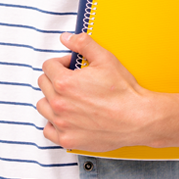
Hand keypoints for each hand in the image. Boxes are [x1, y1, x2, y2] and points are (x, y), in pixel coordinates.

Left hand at [37, 32, 154, 151]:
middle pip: (44, 84)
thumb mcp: (104, 58)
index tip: (71, 66)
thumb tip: (67, 38)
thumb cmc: (123, 92)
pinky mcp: (68, 140)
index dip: (61, 62)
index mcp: (65, 83)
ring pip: (43, 106)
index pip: (48, 66)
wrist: (136, 118)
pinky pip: (48, 129)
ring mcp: (62, 124)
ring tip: (69, 97)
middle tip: (73, 79)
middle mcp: (59, 104)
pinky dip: (54, 122)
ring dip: (52, 98)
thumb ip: (83, 43)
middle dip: (56, 77)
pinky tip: (67, 116)